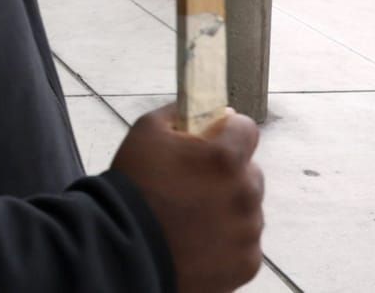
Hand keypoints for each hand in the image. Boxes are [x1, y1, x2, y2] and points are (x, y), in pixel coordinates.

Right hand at [111, 106, 263, 292]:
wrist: (124, 249)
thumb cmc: (134, 186)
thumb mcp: (146, 132)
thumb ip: (181, 114)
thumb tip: (208, 111)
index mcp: (224, 158)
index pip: (246, 129)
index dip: (227, 131)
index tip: (211, 140)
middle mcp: (244, 193)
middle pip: (249, 172)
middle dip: (227, 175)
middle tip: (194, 186)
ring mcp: (248, 231)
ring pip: (248, 210)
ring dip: (228, 209)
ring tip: (192, 219)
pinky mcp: (246, 262)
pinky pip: (245, 244)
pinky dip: (228, 242)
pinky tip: (199, 242)